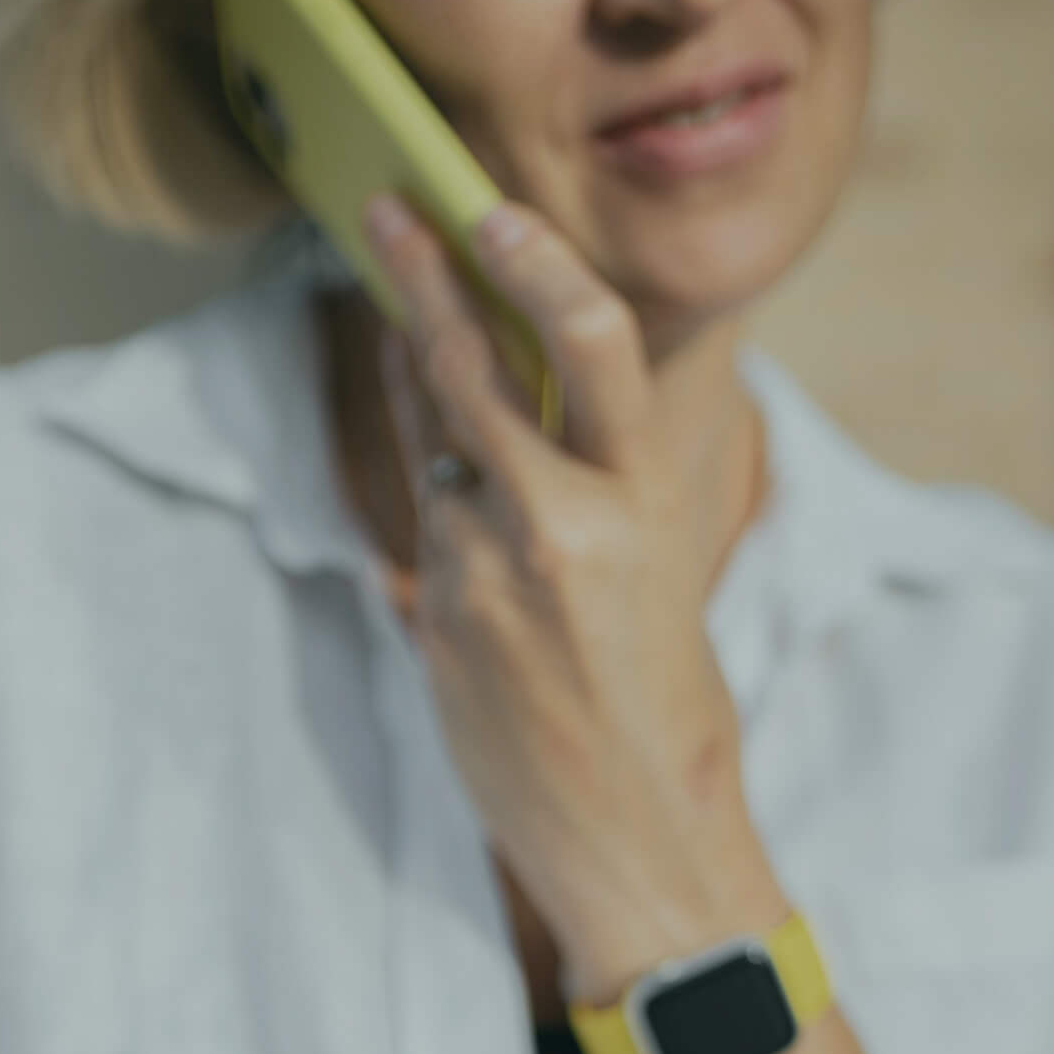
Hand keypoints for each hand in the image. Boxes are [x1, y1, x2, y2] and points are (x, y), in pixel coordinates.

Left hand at [361, 192, 787, 1002]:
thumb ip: (596, 495)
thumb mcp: (660, 576)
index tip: (484, 212)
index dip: (531, 264)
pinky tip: (465, 539)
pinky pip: (428, 545)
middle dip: (418, 285)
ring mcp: (484, 581)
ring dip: (435, 427)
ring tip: (416, 357)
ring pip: (436, 461)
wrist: (635, 840)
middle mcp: (558, 528)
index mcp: (640, 506)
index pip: (588, 344)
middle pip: (468, 372)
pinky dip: (443, 526)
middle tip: (384, 218)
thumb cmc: (669, 716)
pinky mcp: (438, 631)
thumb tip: (515, 424)